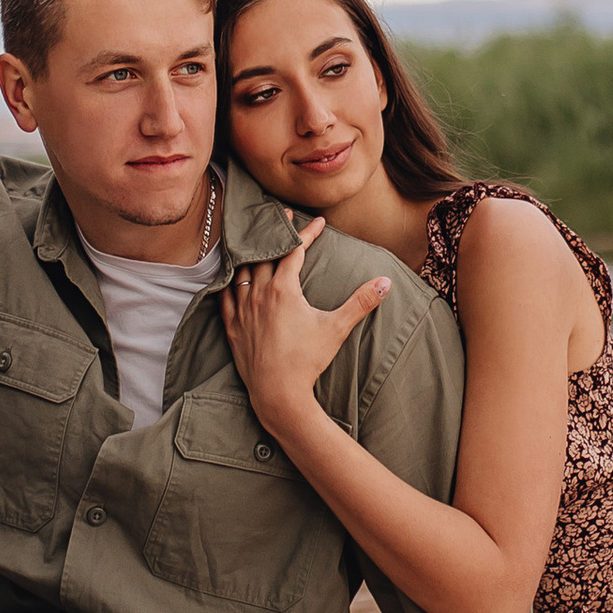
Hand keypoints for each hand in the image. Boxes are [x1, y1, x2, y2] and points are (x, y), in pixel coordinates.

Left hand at [221, 218, 390, 432]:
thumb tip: (386, 282)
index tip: (319, 222)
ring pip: (241, 270)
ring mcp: (242, 309)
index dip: (308, 233)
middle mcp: (258, 293)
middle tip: (283, 218)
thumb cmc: (308, 361)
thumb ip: (361, 302)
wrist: (278, 394)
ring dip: (251, 254)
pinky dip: (229, 280)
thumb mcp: (337, 328)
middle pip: (265, 253)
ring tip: (258, 242)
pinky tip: (232, 277)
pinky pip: (225, 294)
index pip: (295, 250)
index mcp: (283, 289)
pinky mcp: (232, 326)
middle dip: (277, 233)